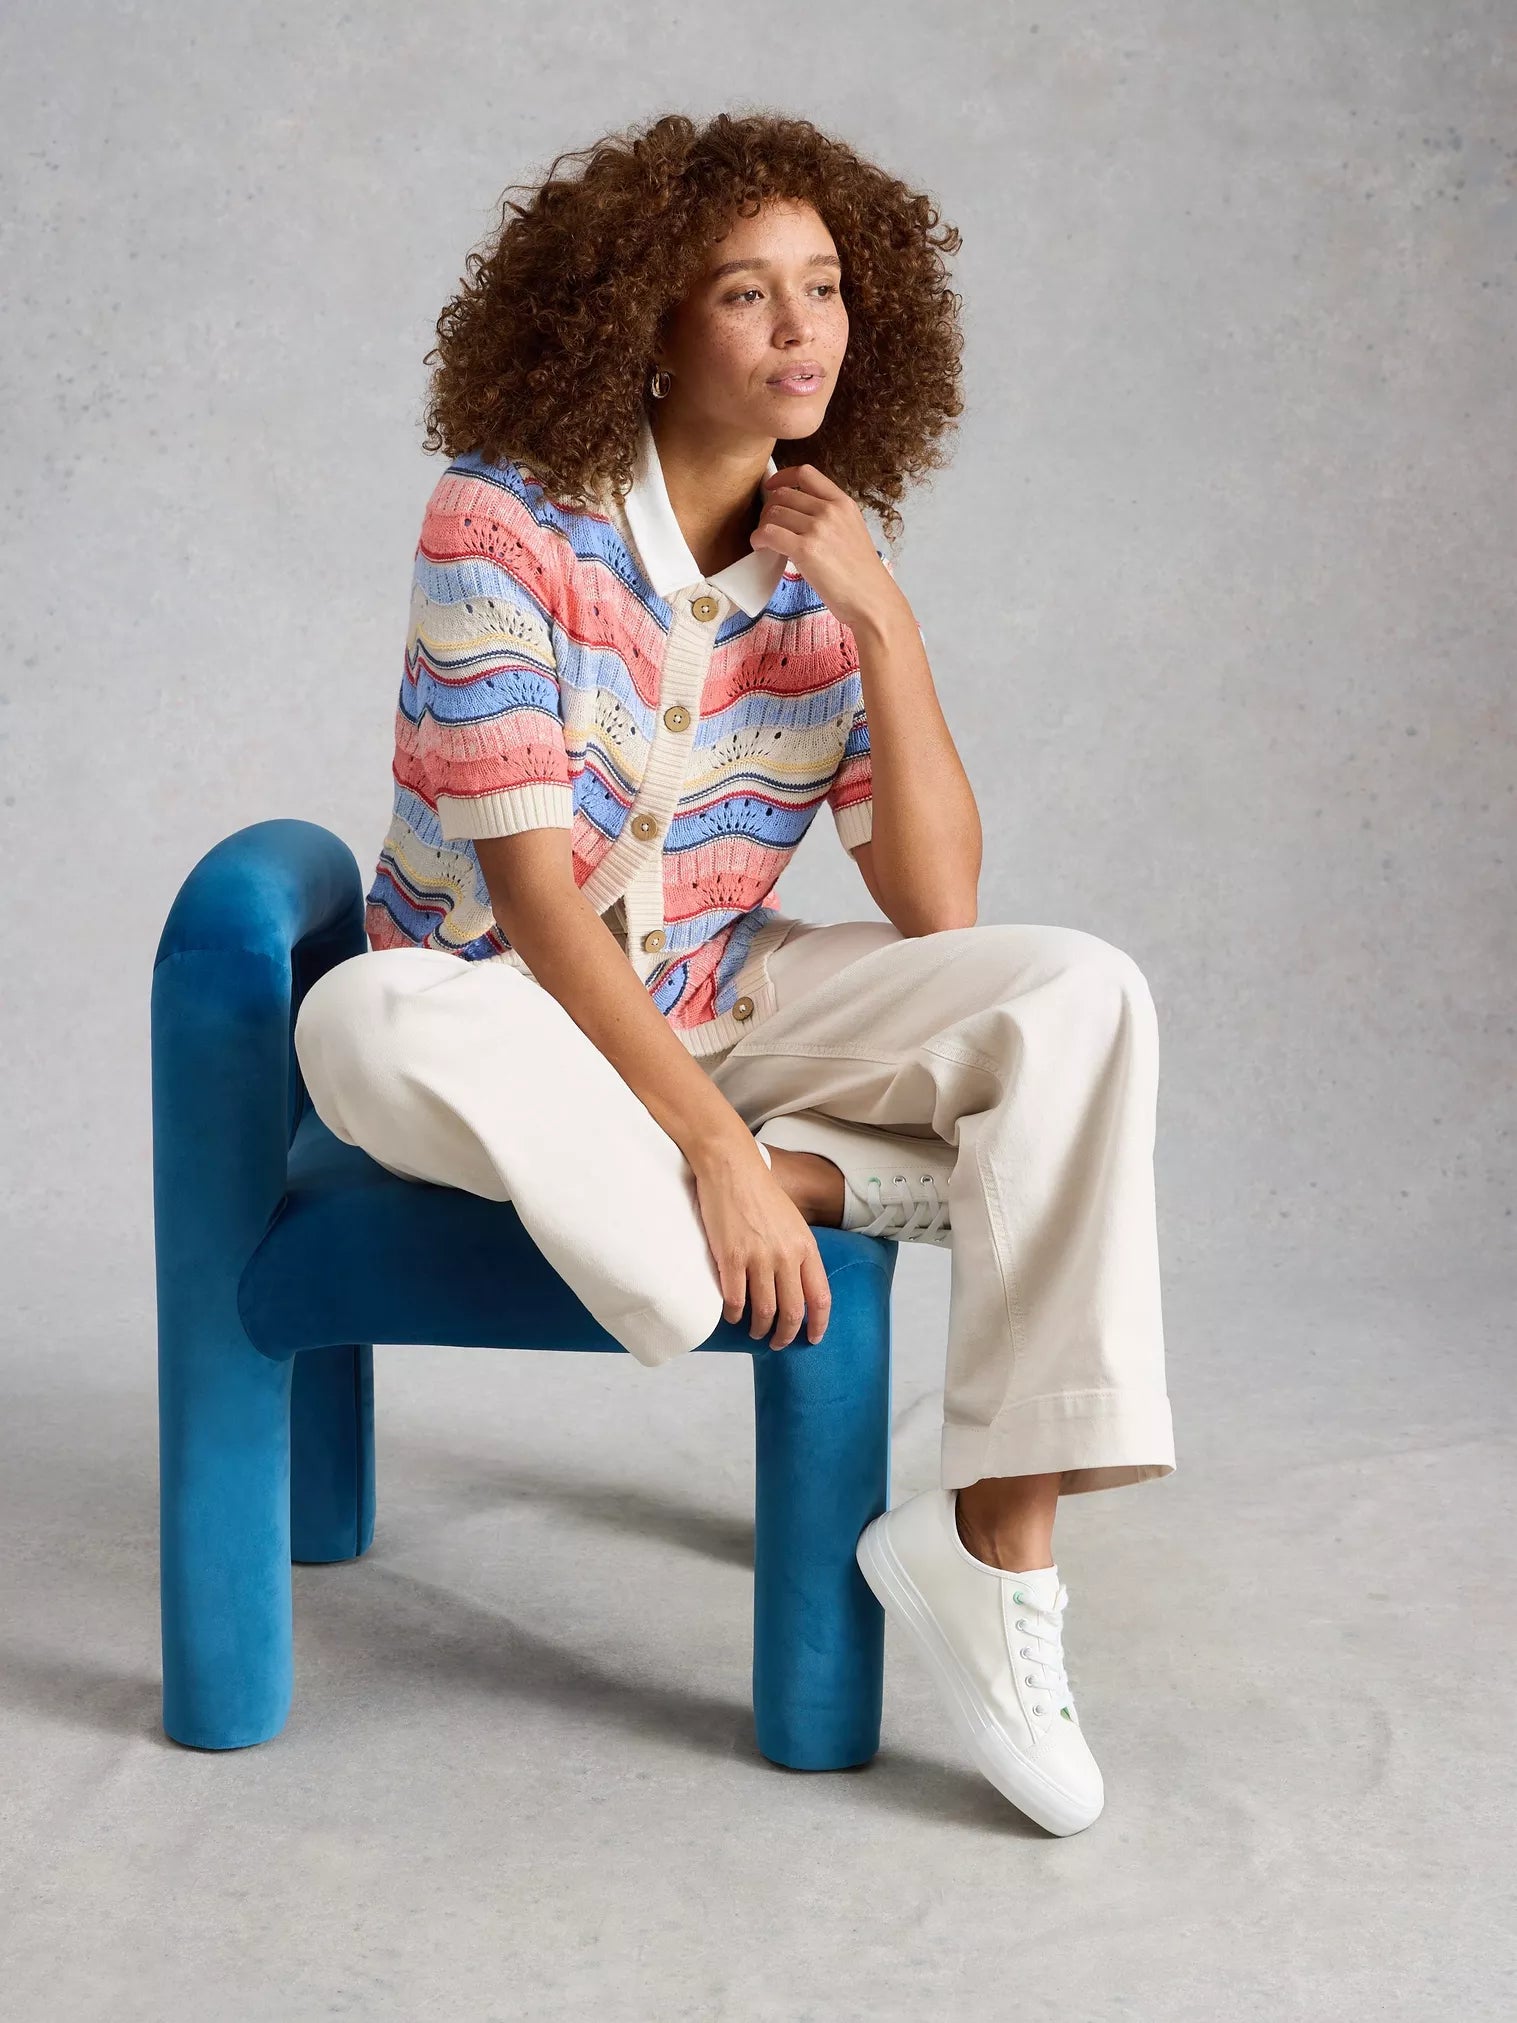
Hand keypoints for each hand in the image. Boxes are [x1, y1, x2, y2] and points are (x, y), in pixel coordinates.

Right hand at [689, 1138, 832, 1348]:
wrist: (732, 1168)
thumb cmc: (760, 1192)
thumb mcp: (793, 1221)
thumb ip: (798, 1251)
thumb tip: (797, 1282)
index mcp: (806, 1247)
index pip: (820, 1297)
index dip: (818, 1324)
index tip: (813, 1338)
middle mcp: (786, 1256)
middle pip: (793, 1312)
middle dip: (786, 1335)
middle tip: (779, 1343)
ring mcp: (759, 1258)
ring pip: (764, 1311)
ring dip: (760, 1329)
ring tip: (756, 1332)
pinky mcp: (731, 1258)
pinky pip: (735, 1300)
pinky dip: (734, 1314)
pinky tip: (732, 1316)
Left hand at [749, 464, 903, 632]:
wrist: (872, 600)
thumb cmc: (861, 575)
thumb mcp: (853, 531)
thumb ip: (831, 517)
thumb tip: (799, 514)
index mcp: (843, 503)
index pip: (806, 473)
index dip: (782, 477)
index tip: (772, 487)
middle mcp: (830, 510)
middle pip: (784, 494)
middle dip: (769, 509)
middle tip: (768, 526)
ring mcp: (818, 528)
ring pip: (773, 513)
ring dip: (763, 526)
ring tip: (766, 541)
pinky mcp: (805, 550)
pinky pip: (768, 533)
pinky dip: (758, 539)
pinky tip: (761, 548)